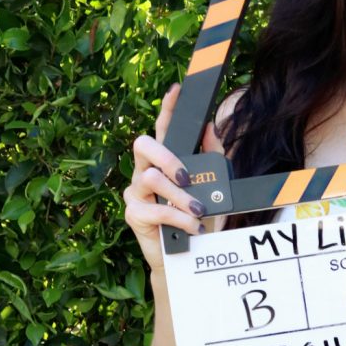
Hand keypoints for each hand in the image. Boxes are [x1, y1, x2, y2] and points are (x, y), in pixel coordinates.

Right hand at [122, 83, 222, 271]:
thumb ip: (212, 158)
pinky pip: (155, 209)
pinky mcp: (133, 214)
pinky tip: (194, 226)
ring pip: (151, 179)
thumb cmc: (198, 217)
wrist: (186, 256)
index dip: (168, 108)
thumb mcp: (212, 187)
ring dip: (181, 197)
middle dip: (165, 156)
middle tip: (186, 175)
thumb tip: (211, 127)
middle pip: (143, 145)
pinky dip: (179, 218)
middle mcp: (146, 171)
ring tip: (200, 211)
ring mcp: (136, 192)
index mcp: (164, 160)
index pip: (163, 128)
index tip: (177, 89)